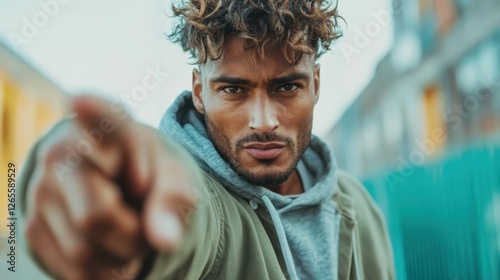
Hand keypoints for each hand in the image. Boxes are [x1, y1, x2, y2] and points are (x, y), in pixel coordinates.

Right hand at [24, 95, 195, 279]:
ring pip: (83, 251)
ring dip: (120, 258)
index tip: (79, 101)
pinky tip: (111, 249)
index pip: (98, 116)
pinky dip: (101, 271)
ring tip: (130, 235)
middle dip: (133, 235)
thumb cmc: (151, 175)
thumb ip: (174, 202)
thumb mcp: (173, 180)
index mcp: (108, 126)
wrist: (119, 186)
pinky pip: (70, 270)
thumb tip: (165, 240)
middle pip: (95, 216)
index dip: (90, 112)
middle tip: (145, 226)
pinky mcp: (32, 225)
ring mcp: (41, 189)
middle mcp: (63, 151)